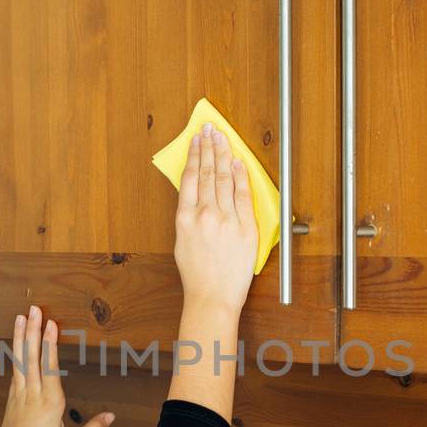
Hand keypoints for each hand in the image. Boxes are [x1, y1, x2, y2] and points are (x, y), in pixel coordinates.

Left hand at [0, 305, 114, 426]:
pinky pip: (15, 368)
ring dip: (22, 336)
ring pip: (20, 359)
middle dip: (34, 331)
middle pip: (32, 357)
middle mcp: (33, 393)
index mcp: (49, 403)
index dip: (50, 344)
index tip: (52, 324)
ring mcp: (20, 393)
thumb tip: (111, 416)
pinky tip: (18, 340)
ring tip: (22, 316)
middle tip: (35, 309)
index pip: (49, 367)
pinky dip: (17, 351)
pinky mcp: (12, 396)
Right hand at [174, 123, 257, 314]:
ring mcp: (225, 220)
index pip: (191, 176)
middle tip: (212, 129)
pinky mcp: (245, 228)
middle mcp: (204, 215)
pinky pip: (243, 196)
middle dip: (210, 147)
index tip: (197, 139)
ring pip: (224, 179)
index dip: (195, 154)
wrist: (212, 297)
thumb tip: (195, 195)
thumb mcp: (182, 241)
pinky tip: (238, 163)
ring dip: (224, 155)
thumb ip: (188, 216)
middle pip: (208, 172)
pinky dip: (241, 177)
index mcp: (185, 218)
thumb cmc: (197, 275)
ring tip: (223, 139)